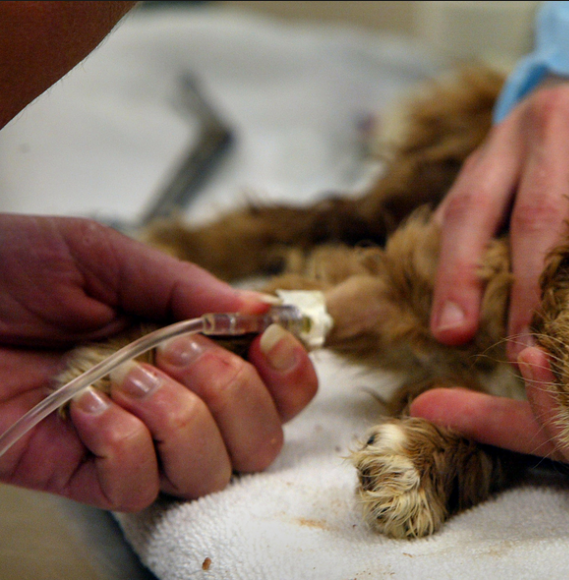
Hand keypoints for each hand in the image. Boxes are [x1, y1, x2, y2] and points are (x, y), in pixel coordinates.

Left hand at [0, 215, 317, 510]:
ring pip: (211, 472)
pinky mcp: (83, 475)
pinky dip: (124, 445)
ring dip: (182, 419)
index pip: (276, 384)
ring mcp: (133, 442)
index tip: (267, 340)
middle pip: (261, 438)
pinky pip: (139, 489)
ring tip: (126, 377)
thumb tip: (264, 308)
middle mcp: (175, 400)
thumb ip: (183, 284)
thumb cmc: (2, 268)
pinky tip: (85, 407)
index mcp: (190, 346)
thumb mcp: (99, 254)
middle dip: (235, 393)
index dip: (290, 371)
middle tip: (179, 350)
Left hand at [431, 76, 568, 361]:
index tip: (452, 333)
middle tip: (521, 352)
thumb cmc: (536, 150)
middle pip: (537, 218)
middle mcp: (556, 130)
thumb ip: (467, 224)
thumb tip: (449, 310)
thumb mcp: (494, 170)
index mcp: (503, 139)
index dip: (458, 274)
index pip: (472, 208)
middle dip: (526, 293)